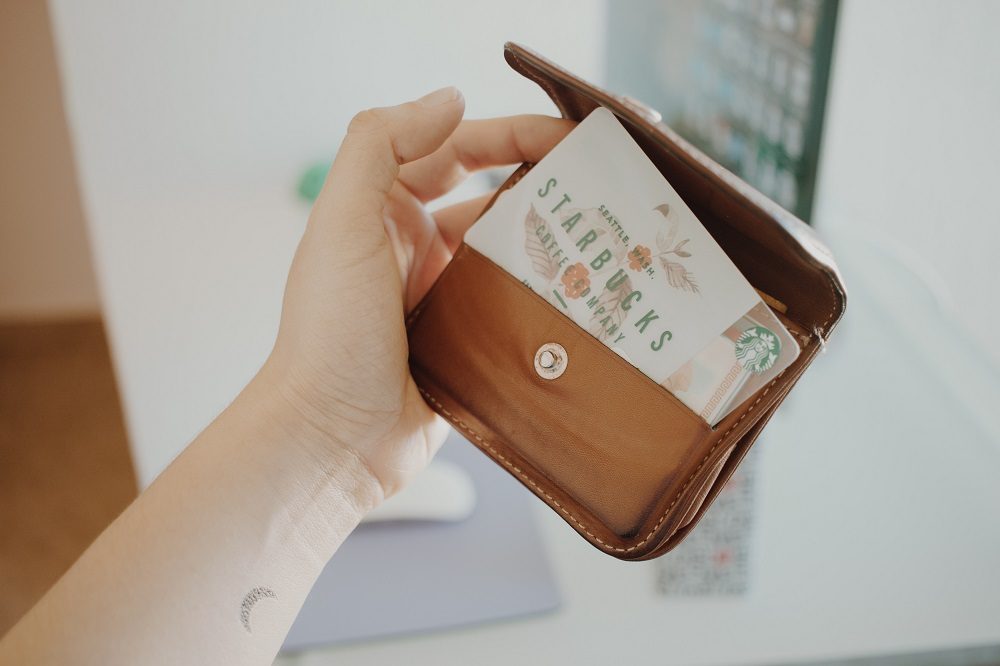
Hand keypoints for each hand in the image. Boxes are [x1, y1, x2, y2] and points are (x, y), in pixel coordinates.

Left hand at [260, 87, 572, 499]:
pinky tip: (593, 296)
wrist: (331, 441)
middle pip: (496, 198)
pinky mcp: (469, 346)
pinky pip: (518, 310)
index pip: (459, 151)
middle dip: (547, 183)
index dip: (513, 134)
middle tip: (606, 182)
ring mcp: (447, 298)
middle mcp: (418, 248)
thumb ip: (381, 146)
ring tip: (612, 237)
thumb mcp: (342, 223)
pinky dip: (551, 299)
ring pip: (514, 254)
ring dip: (556, 242)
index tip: (572, 134)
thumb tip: (450, 97)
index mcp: (386, 211)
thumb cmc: (329, 334)